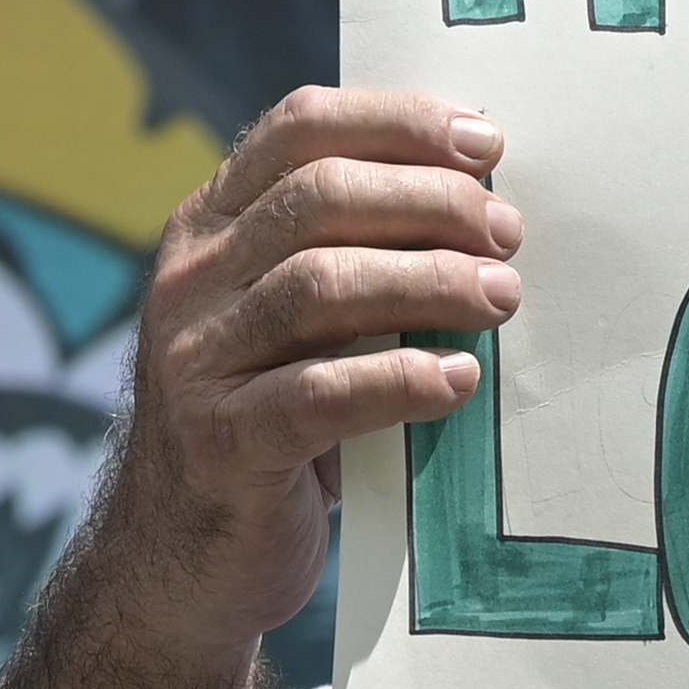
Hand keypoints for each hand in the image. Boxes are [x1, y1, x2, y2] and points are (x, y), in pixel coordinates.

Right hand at [102, 89, 519, 651]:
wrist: (181, 565)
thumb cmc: (271, 426)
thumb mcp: (292, 326)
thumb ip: (351, 259)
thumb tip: (487, 210)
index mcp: (207, 228)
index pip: (298, 128)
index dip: (396, 122)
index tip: (486, 143)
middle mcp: (188, 280)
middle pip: (317, 197)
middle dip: (429, 202)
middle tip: (508, 234)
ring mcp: (193, 362)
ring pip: (319, 285)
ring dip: (429, 281)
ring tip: (501, 298)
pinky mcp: (218, 443)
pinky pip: (320, 395)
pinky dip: (401, 380)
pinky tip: (458, 381)